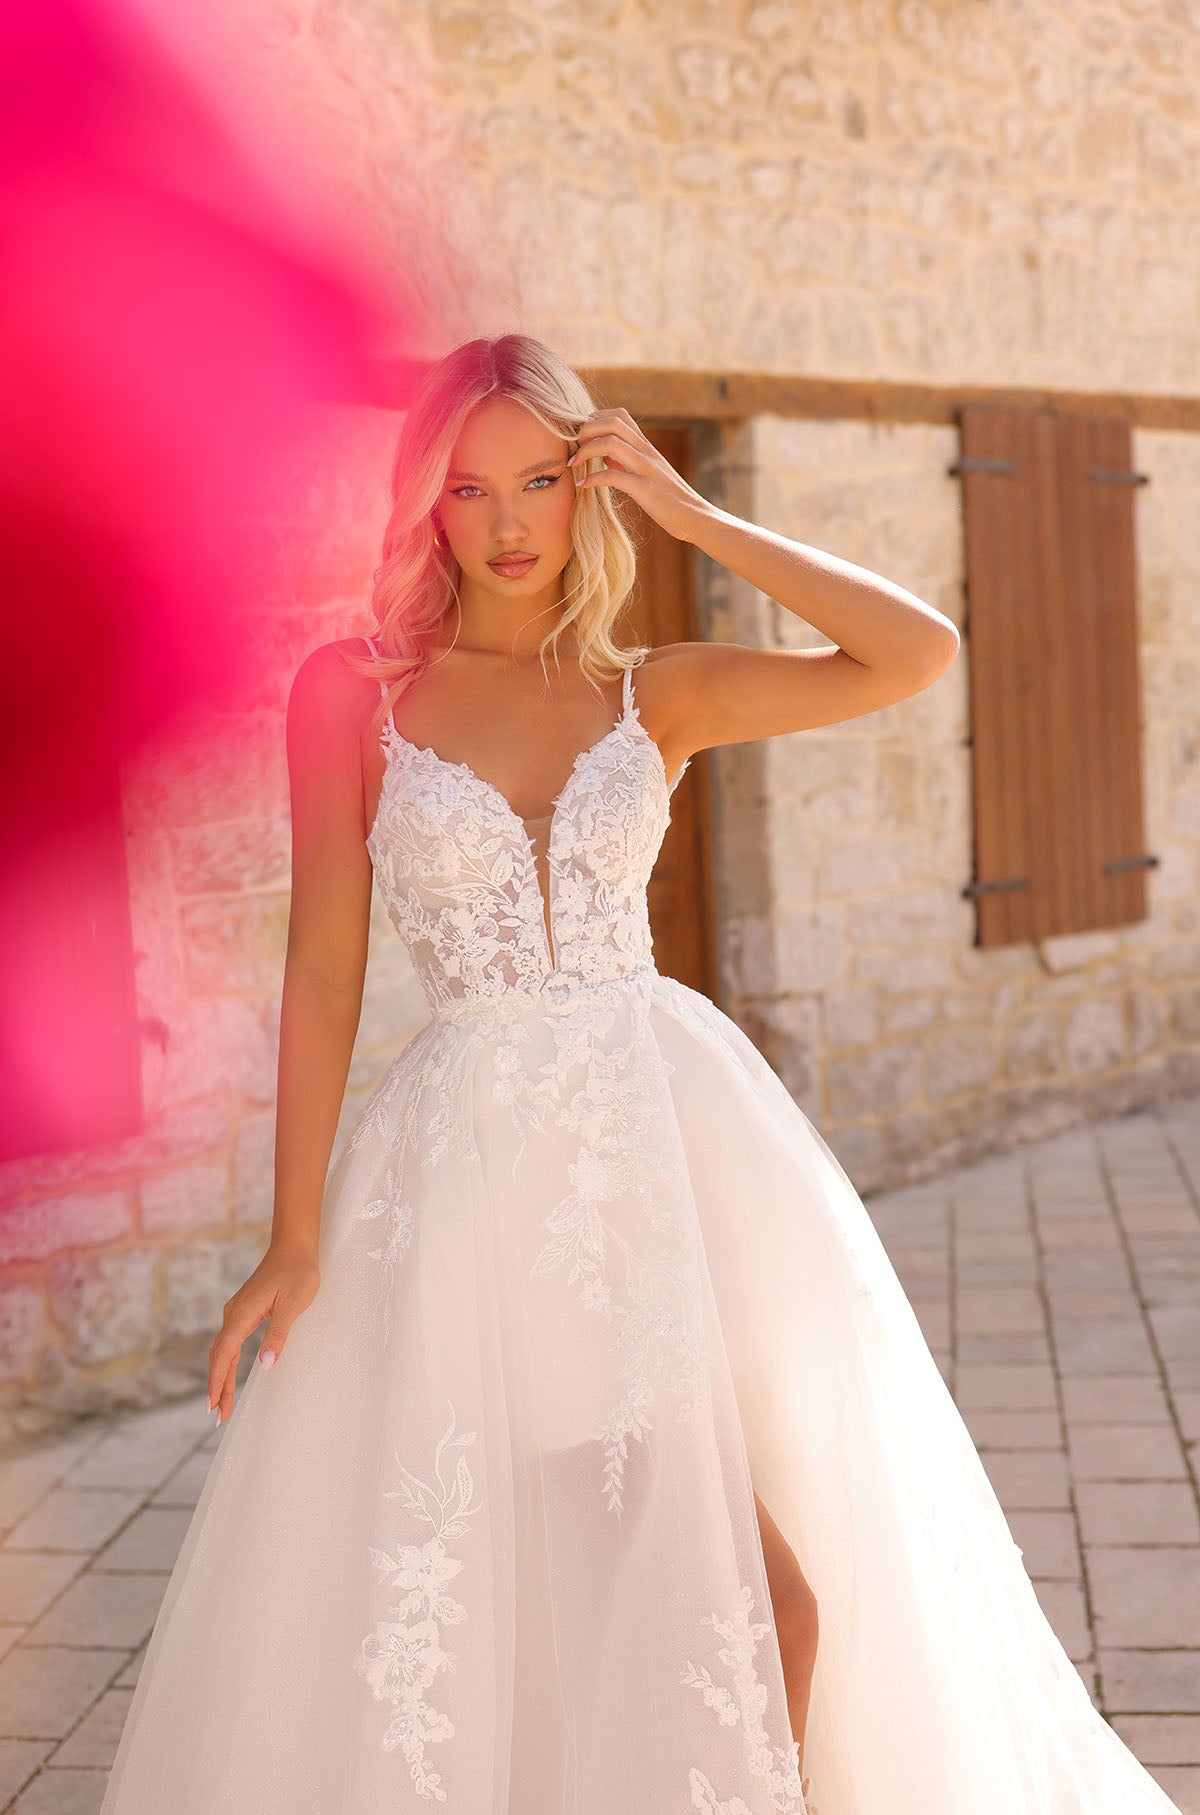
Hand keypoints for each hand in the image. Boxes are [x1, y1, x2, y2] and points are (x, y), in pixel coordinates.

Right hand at [206, 1243, 319, 1424]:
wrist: (294, 1246)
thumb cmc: (298, 1273)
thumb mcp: (293, 1305)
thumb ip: (278, 1334)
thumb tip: (265, 1364)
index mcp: (242, 1314)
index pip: (224, 1354)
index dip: (217, 1381)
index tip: (212, 1405)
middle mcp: (234, 1313)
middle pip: (220, 1356)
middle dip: (217, 1386)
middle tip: (217, 1416)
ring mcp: (237, 1311)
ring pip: (223, 1350)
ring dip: (221, 1376)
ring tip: (221, 1403)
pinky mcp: (244, 1309)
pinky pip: (230, 1341)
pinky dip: (227, 1361)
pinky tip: (229, 1374)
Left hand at [567, 407, 712, 542]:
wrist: (696, 518)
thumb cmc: (671, 499)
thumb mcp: (650, 474)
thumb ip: (629, 461)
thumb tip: (605, 456)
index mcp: (647, 447)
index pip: (620, 416)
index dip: (596, 419)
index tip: (582, 436)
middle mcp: (647, 452)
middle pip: (613, 423)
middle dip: (587, 430)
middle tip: (574, 447)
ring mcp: (647, 469)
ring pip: (611, 444)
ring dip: (586, 450)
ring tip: (574, 463)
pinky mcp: (646, 490)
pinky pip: (614, 476)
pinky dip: (593, 478)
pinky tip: (582, 486)